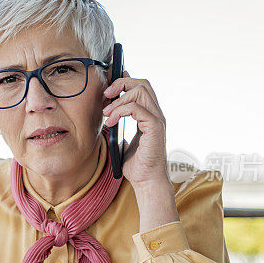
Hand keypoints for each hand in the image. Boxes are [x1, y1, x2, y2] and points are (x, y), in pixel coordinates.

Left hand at [102, 71, 169, 187]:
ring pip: (140, 90)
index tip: (109, 88)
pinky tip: (111, 122)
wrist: (146, 181)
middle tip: (106, 95)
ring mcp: (157, 119)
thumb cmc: (136, 164)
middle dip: (121, 83)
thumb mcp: (122, 139)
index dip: (125, 81)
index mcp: (150, 115)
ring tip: (107, 113)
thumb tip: (106, 114)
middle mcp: (156, 114)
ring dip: (119, 98)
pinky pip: (137, 108)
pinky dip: (121, 111)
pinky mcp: (155, 127)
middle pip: (142, 83)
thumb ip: (118, 125)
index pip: (141, 87)